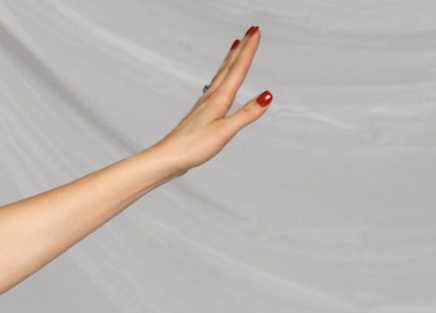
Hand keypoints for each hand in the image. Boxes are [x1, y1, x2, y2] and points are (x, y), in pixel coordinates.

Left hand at [151, 29, 270, 176]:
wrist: (168, 157)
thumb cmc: (192, 147)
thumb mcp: (225, 132)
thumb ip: (247, 114)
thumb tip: (267, 97)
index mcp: (219, 99)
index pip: (238, 69)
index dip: (249, 50)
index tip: (256, 33)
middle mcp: (211, 97)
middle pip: (229, 67)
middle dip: (242, 48)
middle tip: (250, 31)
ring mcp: (204, 104)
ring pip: (220, 75)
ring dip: (231, 59)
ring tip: (236, 47)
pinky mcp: (200, 113)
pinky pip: (215, 86)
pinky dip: (221, 76)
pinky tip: (220, 81)